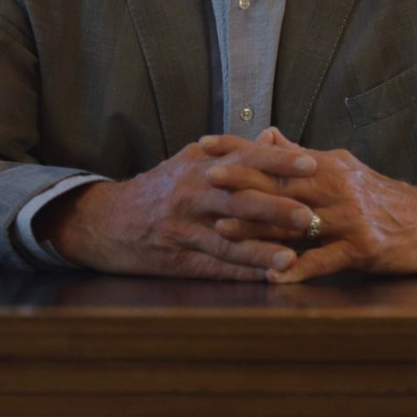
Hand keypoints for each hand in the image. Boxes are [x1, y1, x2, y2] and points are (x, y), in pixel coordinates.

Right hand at [38, 139, 319, 280]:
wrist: (105, 221)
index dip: (278, 161)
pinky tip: (266, 279)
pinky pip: (214, 268)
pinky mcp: (177, 260)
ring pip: (227, 240)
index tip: (311, 163)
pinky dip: (241, 274)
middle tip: (311, 215)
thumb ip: (232, 151)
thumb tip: (272, 137)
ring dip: (261, 250)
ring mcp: (183, 229)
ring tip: (291, 257)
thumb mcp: (189, 161)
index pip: (245, 159)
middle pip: (238, 200)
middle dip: (276, 208)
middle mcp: (191, 195)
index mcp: (199, 166)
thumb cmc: (159, 189)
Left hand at [202, 128, 416, 282]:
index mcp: (328, 165)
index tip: (203, 143)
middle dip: (243, 180)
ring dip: (260, 226)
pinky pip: (326, 259)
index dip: (239, 147)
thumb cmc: (381, 198)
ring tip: (225, 229)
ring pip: (298, 220)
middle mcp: (337, 186)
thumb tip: (267, 133)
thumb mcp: (342, 169)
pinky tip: (274, 277)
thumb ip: (302, 156)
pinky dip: (299, 269)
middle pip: (283, 182)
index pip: (275, 152)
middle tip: (206, 179)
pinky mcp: (364, 247)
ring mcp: (351, 217)